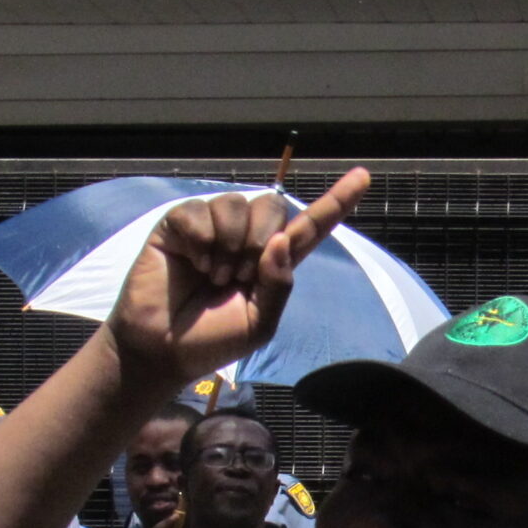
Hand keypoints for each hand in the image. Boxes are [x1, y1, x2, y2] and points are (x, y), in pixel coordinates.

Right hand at [104, 168, 368, 385]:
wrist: (163, 349)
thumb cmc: (212, 340)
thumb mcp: (258, 323)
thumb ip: (278, 285)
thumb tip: (283, 240)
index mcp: (272, 261)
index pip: (311, 225)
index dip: (337, 201)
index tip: (364, 177)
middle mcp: (246, 236)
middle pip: (273, 206)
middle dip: (259, 242)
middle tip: (235, 278)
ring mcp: (212, 227)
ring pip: (236, 205)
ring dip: (227, 246)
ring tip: (211, 274)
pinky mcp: (180, 224)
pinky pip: (199, 211)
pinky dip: (199, 240)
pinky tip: (191, 261)